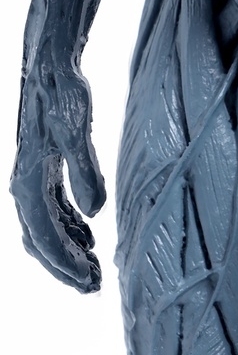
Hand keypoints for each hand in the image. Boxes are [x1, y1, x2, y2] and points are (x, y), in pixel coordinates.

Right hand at [10, 62, 105, 292]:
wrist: (52, 68)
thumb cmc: (63, 95)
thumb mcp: (76, 133)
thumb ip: (85, 173)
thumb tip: (95, 214)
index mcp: (29, 182)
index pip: (43, 236)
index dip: (64, 263)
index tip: (87, 282)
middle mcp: (25, 184)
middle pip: (42, 239)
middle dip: (65, 266)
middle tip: (93, 287)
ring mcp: (34, 178)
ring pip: (47, 227)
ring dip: (69, 250)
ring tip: (94, 269)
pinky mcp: (45, 169)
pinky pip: (53, 210)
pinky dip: (69, 228)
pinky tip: (88, 237)